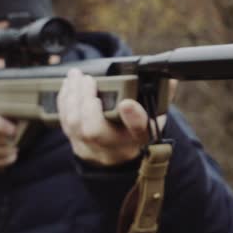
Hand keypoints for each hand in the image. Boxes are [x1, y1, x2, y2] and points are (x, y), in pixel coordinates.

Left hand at [58, 70, 172, 165]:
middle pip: (95, 131)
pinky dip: (63, 102)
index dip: (133, 117)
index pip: (139, 130)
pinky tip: (68, 86)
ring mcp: (92, 148)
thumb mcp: (155, 117)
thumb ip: (161, 96)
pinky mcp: (76, 143)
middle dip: (87, 102)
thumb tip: (168, 77)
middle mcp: (115, 147)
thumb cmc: (137, 130)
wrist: (119, 156)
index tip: (127, 103)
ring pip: (75, 127)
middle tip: (88, 79)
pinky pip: (64, 124)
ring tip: (76, 76)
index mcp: (140, 139)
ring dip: (71, 97)